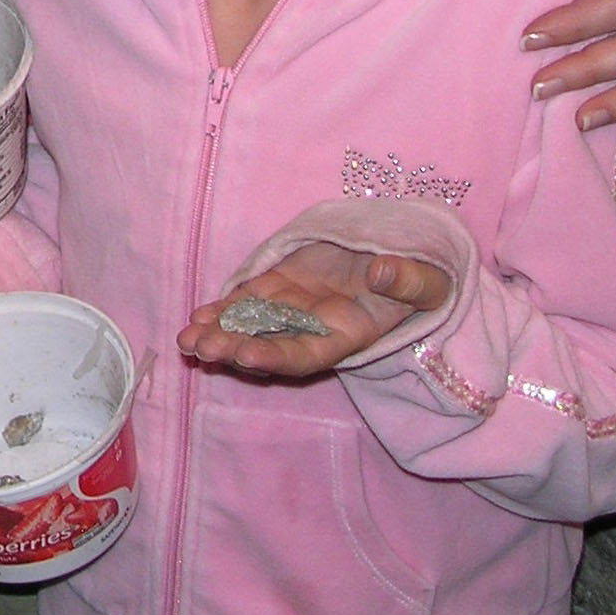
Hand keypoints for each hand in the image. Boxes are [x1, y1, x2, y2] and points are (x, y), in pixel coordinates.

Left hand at [177, 244, 451, 378]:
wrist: (403, 257)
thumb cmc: (422, 276)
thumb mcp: (428, 281)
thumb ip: (408, 281)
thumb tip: (381, 275)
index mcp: (348, 335)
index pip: (306, 354)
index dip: (277, 357)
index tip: (246, 356)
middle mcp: (314, 328)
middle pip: (269, 346)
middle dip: (233, 348)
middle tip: (199, 347)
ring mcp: (294, 307)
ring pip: (250, 326)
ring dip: (218, 333)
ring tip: (187, 337)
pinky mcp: (282, 284)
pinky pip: (248, 301)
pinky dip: (223, 309)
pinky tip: (198, 315)